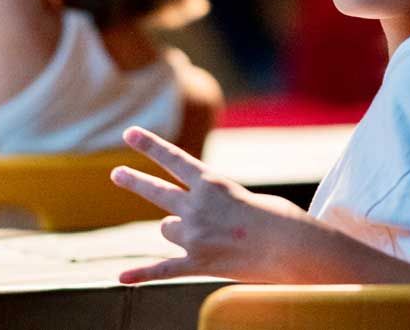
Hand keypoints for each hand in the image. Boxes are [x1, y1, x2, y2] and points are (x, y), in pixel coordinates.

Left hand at [110, 126, 308, 283]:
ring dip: (179, 231)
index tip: (129, 133)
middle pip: (156, 191)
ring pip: (167, 229)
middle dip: (134, 180)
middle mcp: (197, 207)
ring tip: (208, 237)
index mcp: (213, 183)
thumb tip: (190, 223)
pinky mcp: (198, 264)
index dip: (150, 145)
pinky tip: (121, 277)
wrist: (293, 249)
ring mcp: (195, 236)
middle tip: (116, 173)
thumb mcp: (245, 197)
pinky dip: (141, 274)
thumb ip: (215, 203)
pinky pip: (162, 269)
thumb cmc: (279, 219)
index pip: (174, 159)